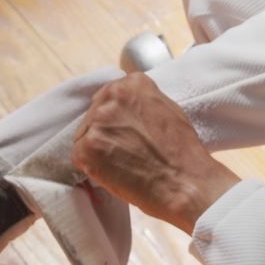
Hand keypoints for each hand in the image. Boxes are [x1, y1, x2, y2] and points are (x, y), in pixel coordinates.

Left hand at [71, 73, 239, 232]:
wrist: (185, 182)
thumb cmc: (183, 152)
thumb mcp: (168, 109)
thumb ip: (142, 101)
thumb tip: (127, 108)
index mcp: (133, 83)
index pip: (110, 95)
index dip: (116, 117)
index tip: (125, 131)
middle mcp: (113, 95)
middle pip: (94, 113)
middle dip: (105, 132)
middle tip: (124, 151)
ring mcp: (98, 121)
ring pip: (85, 135)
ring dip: (98, 149)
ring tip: (123, 164)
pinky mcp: (87, 147)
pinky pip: (79, 156)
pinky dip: (92, 167)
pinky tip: (114, 172)